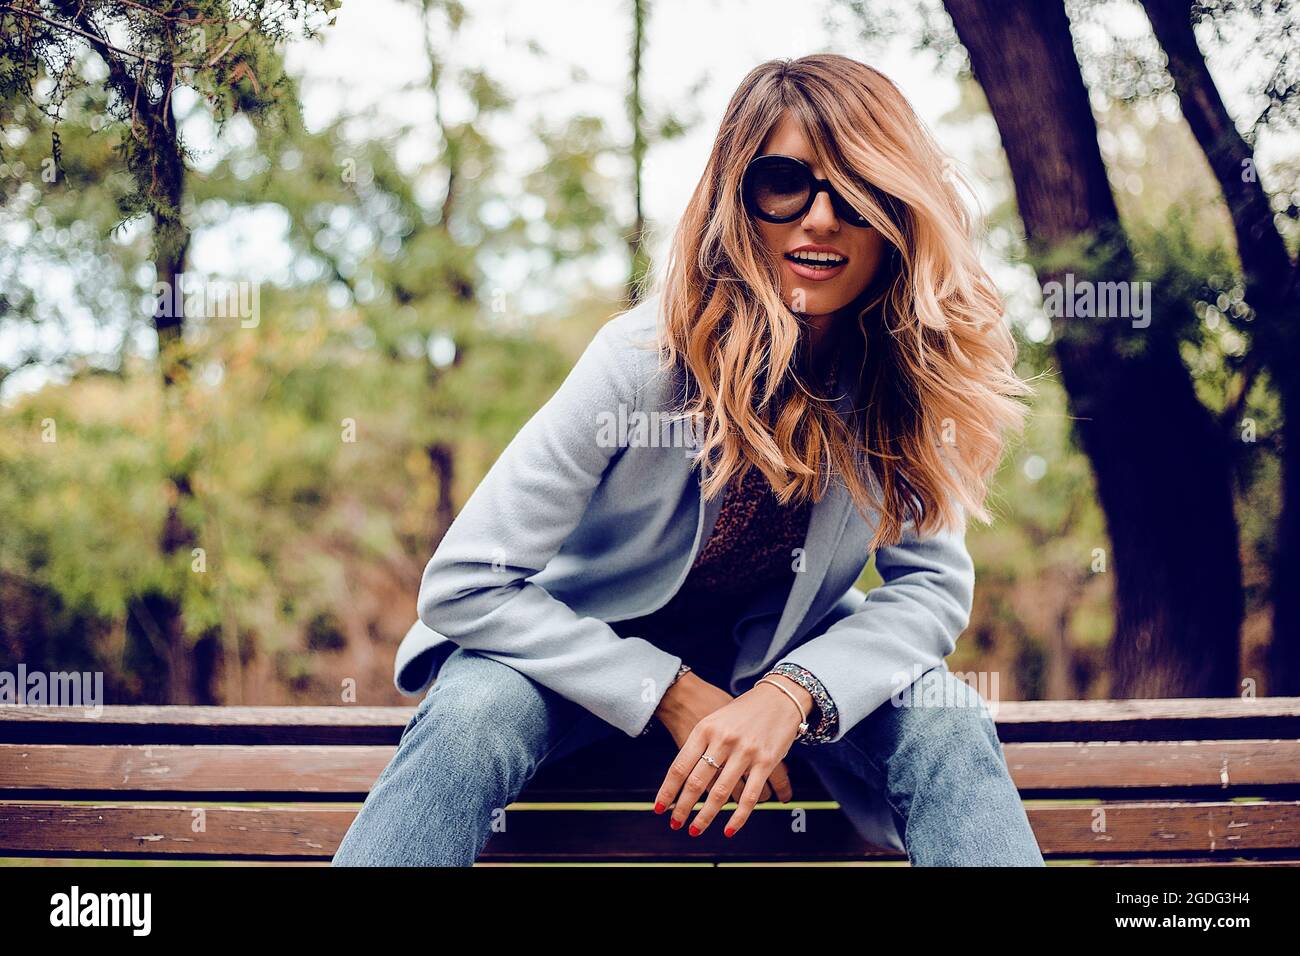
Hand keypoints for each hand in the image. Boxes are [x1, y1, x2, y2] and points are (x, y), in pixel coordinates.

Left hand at [654, 677, 807, 837]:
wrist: (777, 696)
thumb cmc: (742, 711)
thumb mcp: (714, 720)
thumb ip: (700, 745)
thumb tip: (682, 777)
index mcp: (705, 729)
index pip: (679, 766)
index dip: (667, 791)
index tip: (659, 808)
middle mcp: (723, 740)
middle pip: (697, 782)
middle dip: (683, 808)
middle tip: (675, 824)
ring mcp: (745, 751)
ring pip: (720, 792)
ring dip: (706, 816)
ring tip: (695, 829)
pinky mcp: (766, 761)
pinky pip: (750, 796)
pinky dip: (738, 817)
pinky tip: (729, 829)